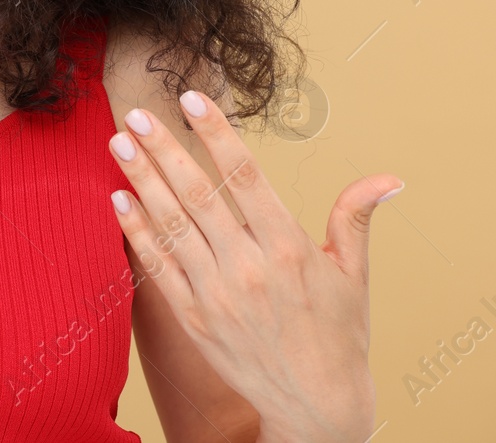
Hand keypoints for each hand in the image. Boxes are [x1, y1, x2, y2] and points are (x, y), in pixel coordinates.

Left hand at [106, 89, 401, 442]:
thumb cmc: (338, 334)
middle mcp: (248, 267)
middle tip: (136, 113)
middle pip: (196, 196)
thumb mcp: (353, 275)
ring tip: (119, 143)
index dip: (215, 134)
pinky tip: (117, 199)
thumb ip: (354, 218)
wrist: (316, 406)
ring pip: (170, 225)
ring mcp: (215, 294)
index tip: (191, 99)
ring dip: (141, 181)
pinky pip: (157, 266)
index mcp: (288, 248)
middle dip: (163, 150)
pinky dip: (136, 231)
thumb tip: (387, 178)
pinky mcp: (192, 318)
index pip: (244, 177)